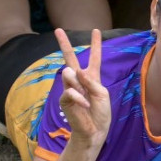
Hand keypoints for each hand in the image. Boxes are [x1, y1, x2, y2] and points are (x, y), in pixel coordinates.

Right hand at [55, 28, 110, 148]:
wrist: (95, 130)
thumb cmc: (100, 112)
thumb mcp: (102, 94)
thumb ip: (91, 81)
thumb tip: (76, 70)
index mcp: (92, 77)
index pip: (94, 58)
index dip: (95, 44)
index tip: (95, 30)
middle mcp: (80, 80)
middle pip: (71, 58)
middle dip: (64, 44)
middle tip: (57, 30)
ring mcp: (71, 88)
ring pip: (68, 74)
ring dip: (78, 84)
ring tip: (84, 96)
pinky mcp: (64, 99)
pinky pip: (69, 91)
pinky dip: (79, 97)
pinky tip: (84, 105)